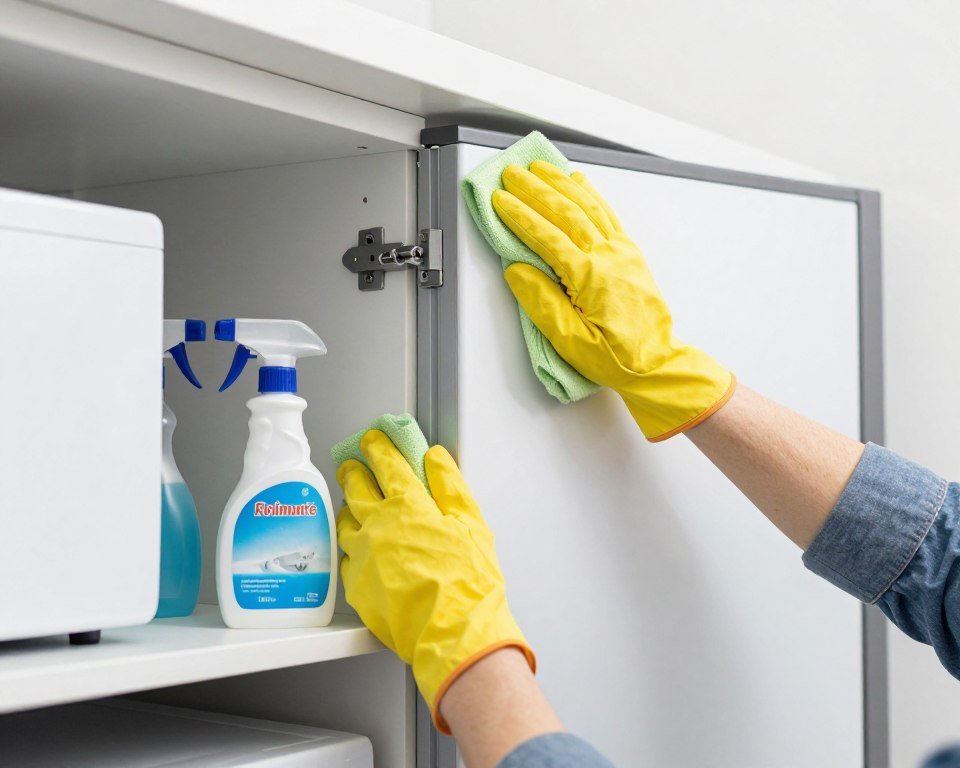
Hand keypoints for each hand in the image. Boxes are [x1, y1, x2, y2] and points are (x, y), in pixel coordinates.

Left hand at [336, 430, 534, 732]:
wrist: (452, 635)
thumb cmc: (467, 583)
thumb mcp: (472, 524)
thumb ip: (450, 485)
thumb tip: (435, 458)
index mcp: (407, 506)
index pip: (387, 465)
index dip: (379, 448)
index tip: (373, 440)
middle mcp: (377, 526)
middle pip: (356, 488)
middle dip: (354, 472)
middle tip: (352, 465)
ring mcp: (361, 556)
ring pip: (346, 522)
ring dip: (349, 508)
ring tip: (354, 506)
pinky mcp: (356, 585)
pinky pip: (346, 557)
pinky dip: (352, 547)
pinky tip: (359, 549)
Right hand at [492, 160, 734, 440]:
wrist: (656, 363)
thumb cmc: (614, 357)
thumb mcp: (569, 340)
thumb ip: (540, 302)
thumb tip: (516, 270)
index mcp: (589, 276)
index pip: (547, 236)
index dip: (520, 216)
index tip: (500, 200)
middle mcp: (607, 256)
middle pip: (566, 212)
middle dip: (536, 189)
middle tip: (512, 174)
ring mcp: (621, 251)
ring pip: (587, 206)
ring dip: (560, 184)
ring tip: (539, 169)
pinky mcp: (629, 254)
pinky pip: (608, 214)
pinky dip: (591, 194)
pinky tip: (579, 182)